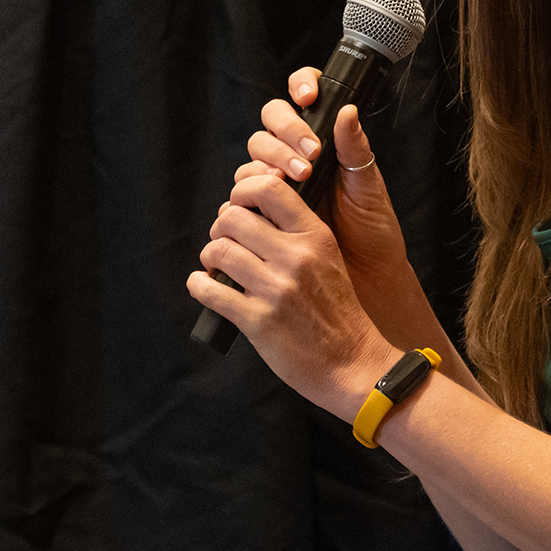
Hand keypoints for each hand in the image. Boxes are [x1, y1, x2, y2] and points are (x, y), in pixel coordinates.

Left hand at [188, 168, 397, 418]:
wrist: (351, 362)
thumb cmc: (336, 311)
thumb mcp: (327, 259)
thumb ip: (296, 234)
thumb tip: (248, 214)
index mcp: (315, 237)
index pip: (269, 188)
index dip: (242, 192)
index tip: (238, 206)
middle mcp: (296, 258)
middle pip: (234, 217)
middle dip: (220, 228)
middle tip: (224, 242)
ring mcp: (276, 289)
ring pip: (218, 249)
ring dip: (209, 255)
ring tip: (215, 266)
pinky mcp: (258, 320)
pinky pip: (208, 290)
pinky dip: (198, 285)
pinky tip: (204, 285)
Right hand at [240, 70, 412, 315]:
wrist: (363, 277)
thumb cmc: (371, 231)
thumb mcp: (368, 188)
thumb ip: (355, 150)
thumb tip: (347, 110)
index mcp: (321, 144)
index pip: (301, 98)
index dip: (299, 85)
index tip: (308, 97)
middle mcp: (293, 159)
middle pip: (268, 127)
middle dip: (283, 137)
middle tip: (308, 158)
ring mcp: (274, 188)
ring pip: (251, 161)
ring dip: (267, 166)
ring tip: (294, 182)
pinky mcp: (259, 216)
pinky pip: (239, 200)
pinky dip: (245, 200)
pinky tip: (264, 208)